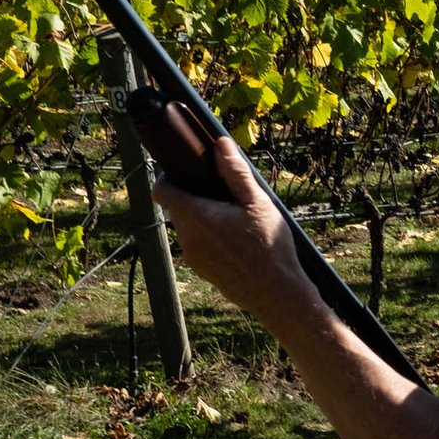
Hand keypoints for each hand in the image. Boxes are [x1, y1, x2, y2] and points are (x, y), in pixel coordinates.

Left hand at [151, 137, 311, 324]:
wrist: (277, 295)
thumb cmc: (271, 247)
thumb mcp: (258, 203)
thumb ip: (236, 172)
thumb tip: (220, 144)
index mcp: (198, 217)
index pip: (161, 191)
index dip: (166, 177)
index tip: (184, 171)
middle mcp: (188, 238)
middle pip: (177, 208)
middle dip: (193, 197)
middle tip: (222, 195)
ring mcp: (193, 257)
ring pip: (188, 227)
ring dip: (202, 218)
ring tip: (234, 220)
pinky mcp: (202, 270)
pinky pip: (197, 245)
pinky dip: (209, 238)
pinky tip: (236, 241)